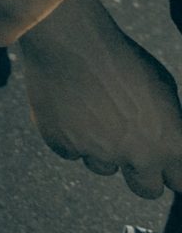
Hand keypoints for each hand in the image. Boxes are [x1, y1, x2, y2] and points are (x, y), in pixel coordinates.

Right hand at [22, 0, 181, 198]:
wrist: (72, 42)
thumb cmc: (122, 59)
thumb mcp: (163, 88)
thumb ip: (169, 123)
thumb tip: (167, 137)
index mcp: (170, 144)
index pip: (180, 183)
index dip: (172, 172)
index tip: (166, 166)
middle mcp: (138, 156)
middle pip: (146, 190)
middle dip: (142, 174)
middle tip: (132, 150)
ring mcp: (98, 154)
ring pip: (104, 168)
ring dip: (102, 150)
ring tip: (94, 112)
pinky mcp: (62, 145)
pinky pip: (70, 151)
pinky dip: (70, 136)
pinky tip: (71, 108)